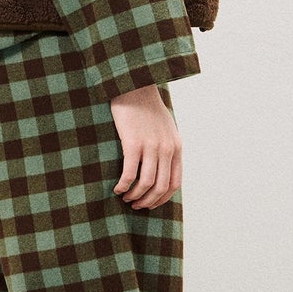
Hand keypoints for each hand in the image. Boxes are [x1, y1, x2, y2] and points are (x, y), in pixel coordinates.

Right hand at [109, 82, 181, 209]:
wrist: (134, 86)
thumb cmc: (146, 107)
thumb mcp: (165, 127)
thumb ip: (166, 146)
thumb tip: (160, 167)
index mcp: (176, 147)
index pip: (175, 183)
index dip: (162, 198)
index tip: (151, 204)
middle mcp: (166, 149)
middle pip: (160, 187)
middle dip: (148, 201)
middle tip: (135, 205)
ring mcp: (151, 147)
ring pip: (146, 183)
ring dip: (135, 196)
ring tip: (125, 197)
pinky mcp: (133, 143)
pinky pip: (130, 173)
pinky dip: (123, 186)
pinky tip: (116, 188)